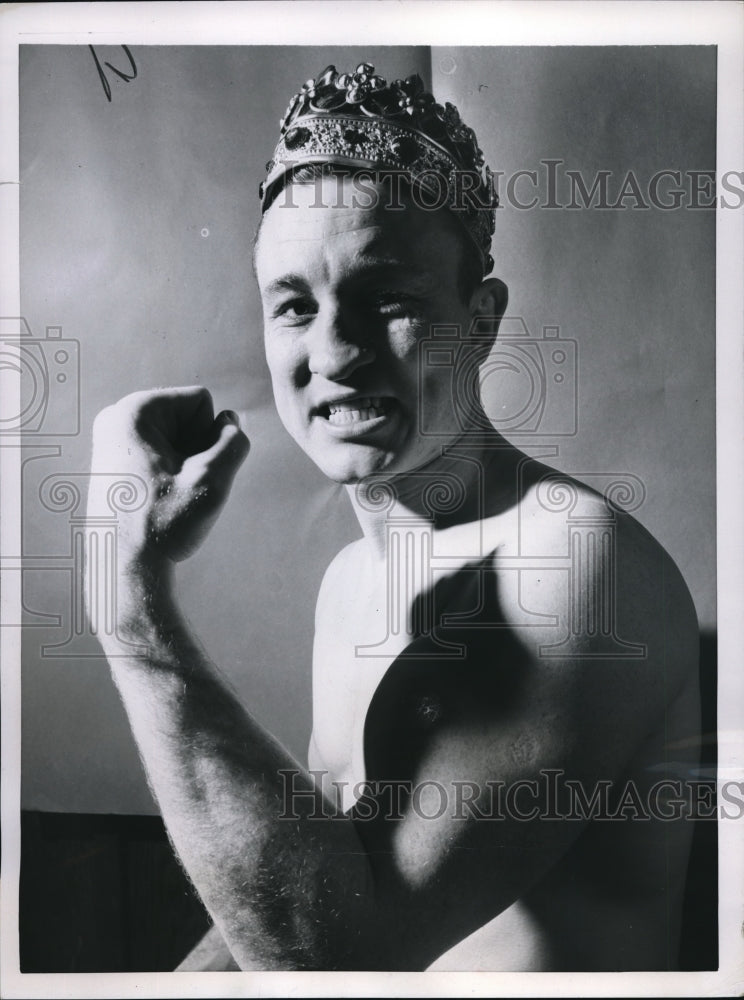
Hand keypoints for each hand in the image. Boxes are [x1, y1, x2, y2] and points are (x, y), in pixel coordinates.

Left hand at [89, 387, 249, 567]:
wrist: (123, 569)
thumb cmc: (163, 524)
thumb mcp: (212, 479)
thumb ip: (232, 441)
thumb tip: (230, 421)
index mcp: (133, 410)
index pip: (202, 401)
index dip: (210, 437)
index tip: (188, 471)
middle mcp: (115, 418)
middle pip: (186, 417)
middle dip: (195, 449)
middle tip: (177, 488)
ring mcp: (111, 440)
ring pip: (175, 438)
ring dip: (185, 464)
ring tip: (167, 496)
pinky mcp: (112, 462)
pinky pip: (159, 453)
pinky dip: (168, 473)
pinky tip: (156, 501)